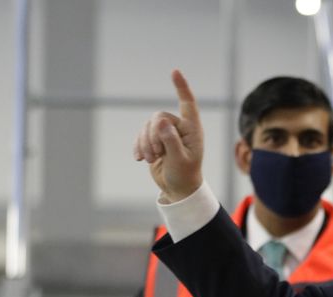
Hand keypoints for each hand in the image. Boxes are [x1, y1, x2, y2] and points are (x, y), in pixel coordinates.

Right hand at [133, 69, 203, 201]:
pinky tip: (140, 159)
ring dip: (146, 143)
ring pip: (147, 126)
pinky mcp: (154, 140)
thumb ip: (171, 141)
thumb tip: (161, 122)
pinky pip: (140, 134)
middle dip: (153, 135)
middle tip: (157, 154)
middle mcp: (180, 128)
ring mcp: (167, 133)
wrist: (178, 189)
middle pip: (158, 117)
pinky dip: (139, 146)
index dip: (181, 87)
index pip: (188, 104)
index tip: (175, 72)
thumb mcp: (179, 160)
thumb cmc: (184, 175)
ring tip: (152, 159)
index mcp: (193, 130)